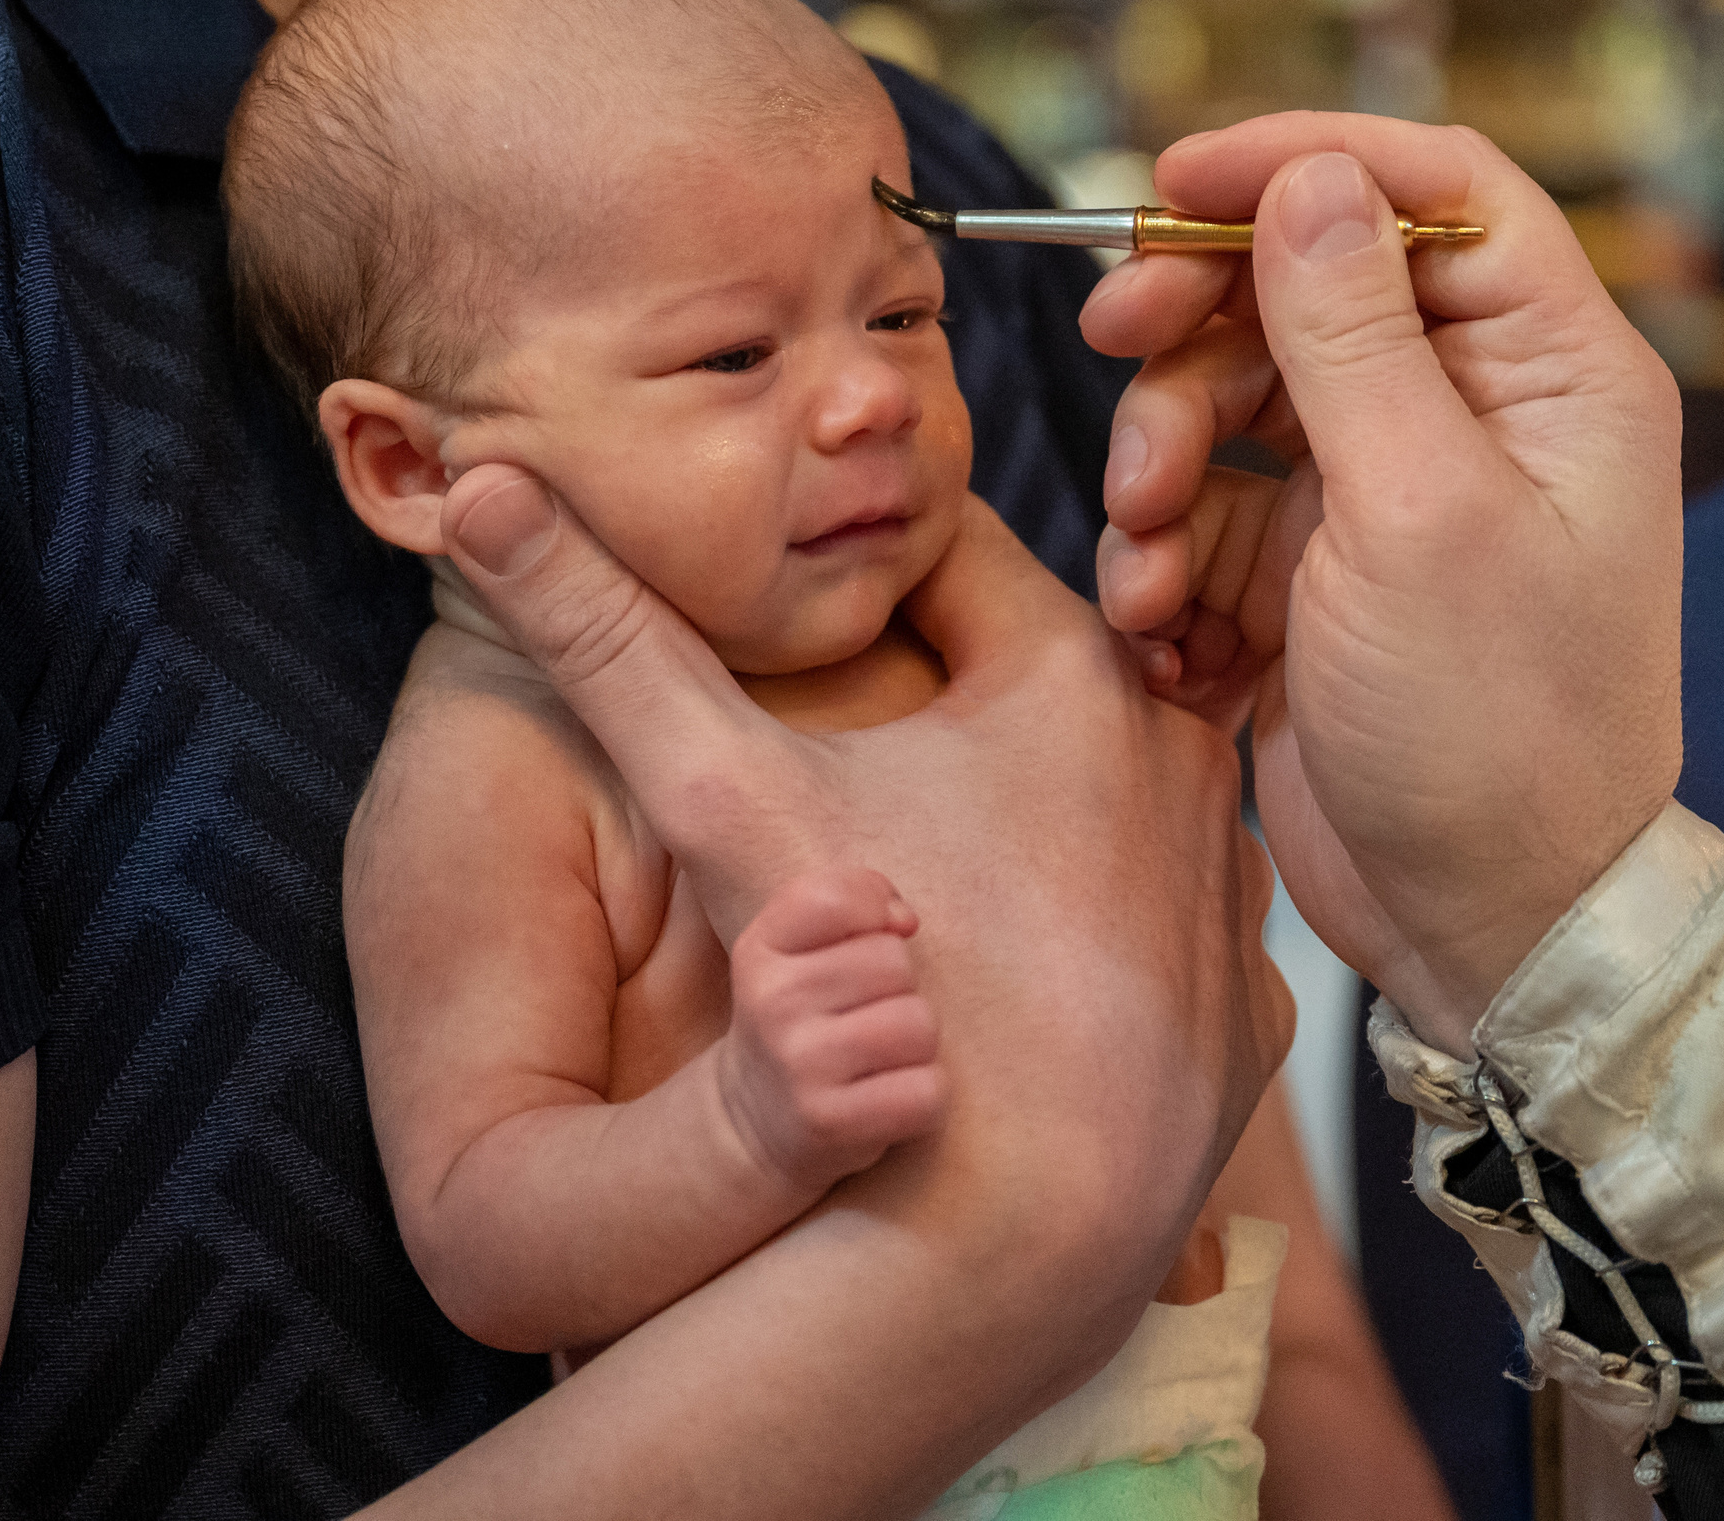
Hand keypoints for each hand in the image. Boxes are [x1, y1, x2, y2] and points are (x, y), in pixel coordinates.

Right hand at [440, 469, 1291, 1245]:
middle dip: (933, 702)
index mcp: (1074, 673)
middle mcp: (1188, 760)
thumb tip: (478, 489)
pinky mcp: (1246, 1006)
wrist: (1016, 1233)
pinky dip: (1083, 937)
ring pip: (1101, 804)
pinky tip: (1005, 985)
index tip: (793, 609)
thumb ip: (605, 640)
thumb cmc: (874, 983)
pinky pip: (1151, 930)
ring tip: (917, 875)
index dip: (851, 580)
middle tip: (838, 752)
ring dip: (1017, 817)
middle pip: (1030, 686)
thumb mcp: (722, 794)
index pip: (951, 560)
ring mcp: (1228, 890)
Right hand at [719, 866, 941, 1193]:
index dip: (873, 910)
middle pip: (894, 961)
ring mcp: (800, 1065)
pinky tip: (887, 1098)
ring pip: (919, 1023)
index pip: (835, 898)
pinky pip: (927, 1088)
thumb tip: (905, 921)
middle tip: (864, 1017)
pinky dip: (923, 1096)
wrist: (754, 1120)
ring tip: (879, 1058)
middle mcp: (772, 1003)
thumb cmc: (800, 1019)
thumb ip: (848, 904)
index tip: (868, 941)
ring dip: (916, 1044)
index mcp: (759, 950)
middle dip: (898, 989)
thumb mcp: (794, 950)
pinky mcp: (832, 1122)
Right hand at [1083, 117, 1682, 1052]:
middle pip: (1299, 292)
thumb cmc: (1491, 728)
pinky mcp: (1305, 577)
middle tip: (1107, 344)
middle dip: (1192, 330)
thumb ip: (1352, 337)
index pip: (1430, 194)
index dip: (1300, 166)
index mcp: (1546, 372)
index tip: (1171, 183)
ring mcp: (1378, 498)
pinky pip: (1199, 519)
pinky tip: (1166, 640)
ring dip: (1158, 474)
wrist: (1481, 921)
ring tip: (1149, 571)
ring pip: (1227, 406)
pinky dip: (1160, 567)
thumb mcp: (1416, 513)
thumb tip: (1309, 180)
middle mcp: (1463, 417)